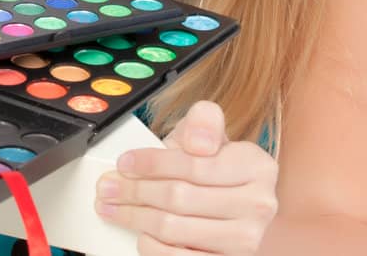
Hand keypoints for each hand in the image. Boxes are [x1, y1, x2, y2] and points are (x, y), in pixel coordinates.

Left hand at [95, 101, 278, 254]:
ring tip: (113, 208)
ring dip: (135, 217)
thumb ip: (202, 123)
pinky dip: (152, 246)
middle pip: (179, 197)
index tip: (124, 163)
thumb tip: (198, 141)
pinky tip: (141, 234)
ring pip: (174, 228)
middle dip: (134, 191)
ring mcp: (247, 239)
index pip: (194, 164)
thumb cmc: (212, 171)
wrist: (232, 209)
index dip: (152, 163)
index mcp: (257, 166)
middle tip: (107, 187)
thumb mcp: (207, 136)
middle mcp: (259, 205)